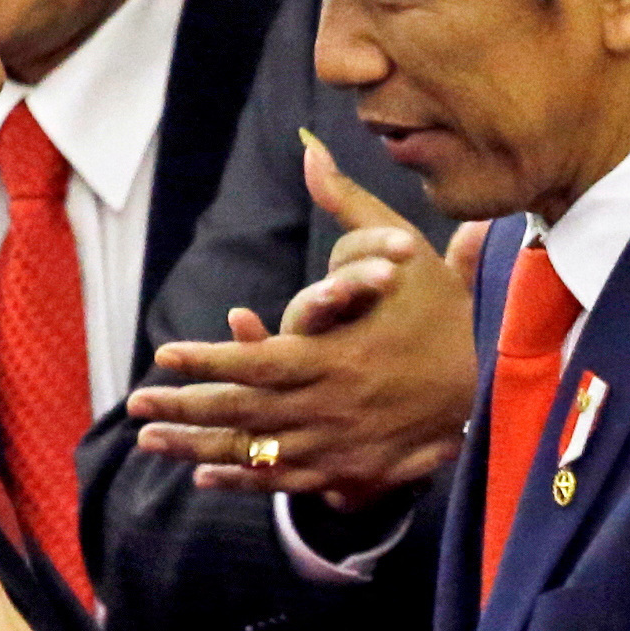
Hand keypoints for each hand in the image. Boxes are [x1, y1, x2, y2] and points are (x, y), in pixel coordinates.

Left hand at [125, 134, 475, 508]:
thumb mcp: (401, 249)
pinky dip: (243, 480)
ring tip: (150, 441)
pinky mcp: (349, 471)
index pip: (257, 364)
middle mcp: (332, 409)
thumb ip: (347, 204)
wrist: (493, 383)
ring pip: (256, 454)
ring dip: (199, 451)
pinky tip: (203, 477)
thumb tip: (309, 149)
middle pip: (244, 415)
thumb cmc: (443, 311)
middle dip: (185, 410)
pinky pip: (285, 481)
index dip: (207, 362)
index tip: (164, 354)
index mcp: (338, 359)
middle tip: (136, 404)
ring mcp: (339, 446)